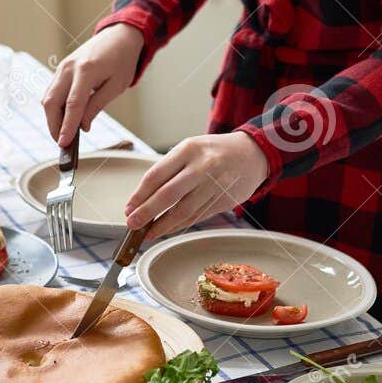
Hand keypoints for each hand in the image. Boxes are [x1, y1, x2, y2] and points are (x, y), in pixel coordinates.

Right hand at [44, 24, 145, 146]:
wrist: (118, 36)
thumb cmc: (121, 61)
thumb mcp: (116, 86)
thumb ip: (97, 105)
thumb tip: (82, 126)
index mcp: (86, 71)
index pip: (73, 104)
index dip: (67, 126)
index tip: (64, 144)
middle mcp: (69, 68)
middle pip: (52, 102)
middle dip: (54, 126)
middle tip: (63, 144)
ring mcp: (62, 67)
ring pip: (48, 98)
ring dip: (52, 118)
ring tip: (63, 134)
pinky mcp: (60, 69)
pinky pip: (52, 92)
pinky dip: (54, 108)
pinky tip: (63, 119)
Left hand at [124, 133, 269, 239]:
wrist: (252, 153)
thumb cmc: (213, 152)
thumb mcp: (190, 150)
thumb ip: (169, 171)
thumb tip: (143, 200)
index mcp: (188, 149)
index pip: (157, 175)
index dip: (140, 195)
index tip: (129, 209)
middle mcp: (202, 166)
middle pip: (169, 194)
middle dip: (147, 212)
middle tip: (133, 225)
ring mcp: (215, 184)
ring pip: (184, 210)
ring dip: (164, 225)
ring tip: (149, 233)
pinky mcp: (224, 200)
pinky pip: (198, 216)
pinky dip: (180, 225)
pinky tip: (168, 229)